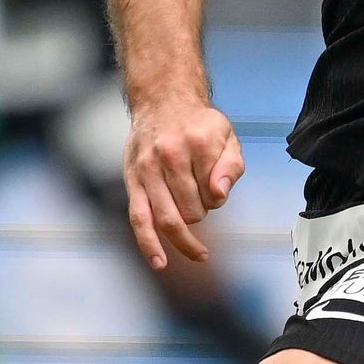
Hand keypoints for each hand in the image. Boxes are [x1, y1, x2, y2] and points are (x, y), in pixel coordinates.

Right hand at [121, 96, 244, 268]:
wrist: (162, 101)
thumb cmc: (197, 123)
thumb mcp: (227, 135)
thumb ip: (231, 166)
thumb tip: (219, 193)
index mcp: (198, 142)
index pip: (214, 193)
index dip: (218, 198)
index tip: (214, 188)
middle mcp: (170, 155)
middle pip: (192, 210)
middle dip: (201, 212)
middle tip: (200, 196)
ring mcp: (148, 169)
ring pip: (168, 219)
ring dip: (184, 235)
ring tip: (196, 244)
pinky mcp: (132, 181)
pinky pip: (139, 219)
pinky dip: (149, 244)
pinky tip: (159, 262)